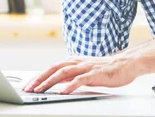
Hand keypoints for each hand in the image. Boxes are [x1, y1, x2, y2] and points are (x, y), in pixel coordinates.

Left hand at [22, 55, 139, 93]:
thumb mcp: (85, 72)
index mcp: (74, 61)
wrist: (126, 64)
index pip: (52, 68)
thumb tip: (57, 83)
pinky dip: (70, 85)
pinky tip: (63, 92)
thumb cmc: (107, 69)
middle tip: (28, 88)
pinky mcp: (95, 74)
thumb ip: (72, 76)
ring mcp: (86, 67)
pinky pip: (80, 79)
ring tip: (40, 90)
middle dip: (39, 79)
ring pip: (64, 73)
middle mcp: (78, 62)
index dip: (39, 76)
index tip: (28, 85)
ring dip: (50, 82)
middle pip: (54, 68)